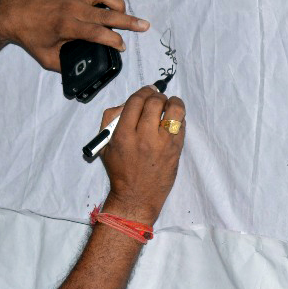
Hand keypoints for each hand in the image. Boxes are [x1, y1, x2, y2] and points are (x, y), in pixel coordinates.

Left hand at [0, 0, 148, 70]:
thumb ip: (66, 65)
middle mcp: (73, 7)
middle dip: (129, 21)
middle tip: (144, 26)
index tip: (122, 46)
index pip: (98, 33)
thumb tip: (83, 71)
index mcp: (67, 26)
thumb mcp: (47, 58)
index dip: (114, 40)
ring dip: (117, 2)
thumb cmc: (30, 37)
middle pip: (108, 12)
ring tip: (121, 14)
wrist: (13, 13)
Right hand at [99, 86, 185, 225]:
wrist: (136, 196)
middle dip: (157, 96)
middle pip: (155, 102)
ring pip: (175, 109)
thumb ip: (111, 119)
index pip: (135, 101)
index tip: (147, 92)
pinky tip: (173, 121)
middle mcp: (144, 137)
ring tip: (170, 105)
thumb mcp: (105, 145)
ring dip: (173, 102)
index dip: (143, 92)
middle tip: (157, 99)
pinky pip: (182, 124)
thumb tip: (129, 103)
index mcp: (123, 135)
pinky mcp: (176, 149)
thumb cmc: (120, 170)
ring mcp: (163, 143)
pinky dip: (179, 118)